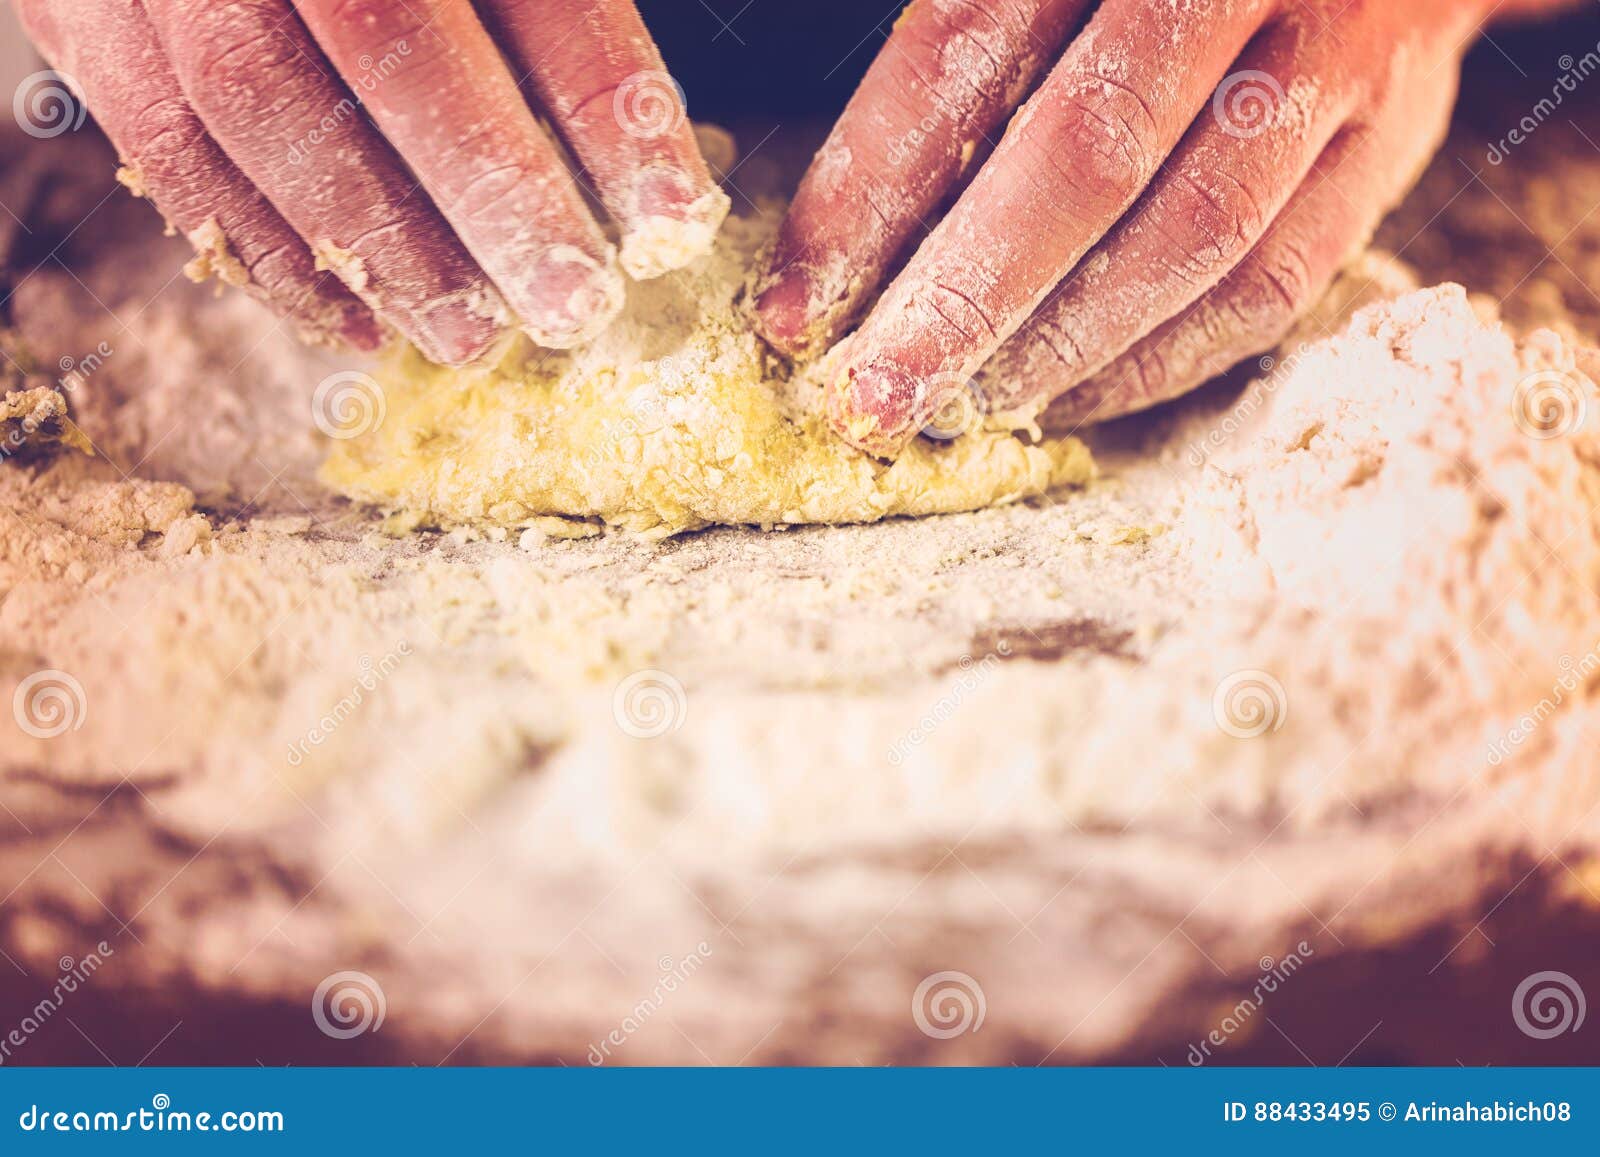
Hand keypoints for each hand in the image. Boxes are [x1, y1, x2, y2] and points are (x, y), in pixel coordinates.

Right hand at [16, 0, 727, 364]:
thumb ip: (552, 0)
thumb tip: (638, 145)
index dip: (607, 105)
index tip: (674, 219)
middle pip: (389, 39)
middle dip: (493, 194)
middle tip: (573, 307)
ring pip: (257, 99)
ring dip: (377, 244)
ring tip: (471, 335)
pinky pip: (163, 138)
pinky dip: (264, 248)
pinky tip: (354, 319)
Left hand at [752, 0, 1495, 454]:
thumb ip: (960, 45)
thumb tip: (843, 235)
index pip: (963, 57)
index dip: (869, 192)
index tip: (796, 307)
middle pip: (1082, 159)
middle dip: (961, 300)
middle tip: (875, 400)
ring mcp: (1332, 57)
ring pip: (1189, 237)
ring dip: (1061, 346)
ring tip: (963, 408)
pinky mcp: (1388, 142)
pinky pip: (1271, 282)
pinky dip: (1161, 358)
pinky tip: (1071, 398)